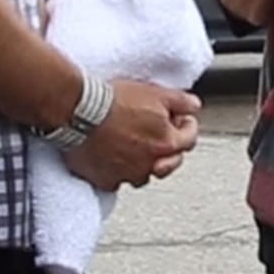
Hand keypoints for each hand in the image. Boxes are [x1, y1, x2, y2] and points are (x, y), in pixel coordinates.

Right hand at [66, 80, 202, 191]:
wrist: (79, 111)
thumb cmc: (115, 101)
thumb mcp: (156, 92)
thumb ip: (182, 102)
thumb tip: (194, 107)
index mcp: (166, 143)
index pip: (189, 140)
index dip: (186, 126)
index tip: (180, 119)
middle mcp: (150, 165)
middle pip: (169, 162)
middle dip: (168, 148)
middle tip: (158, 134)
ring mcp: (127, 175)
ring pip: (143, 174)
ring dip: (143, 162)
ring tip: (133, 144)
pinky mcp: (104, 180)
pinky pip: (117, 180)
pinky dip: (117, 170)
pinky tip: (112, 154)